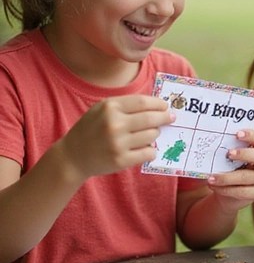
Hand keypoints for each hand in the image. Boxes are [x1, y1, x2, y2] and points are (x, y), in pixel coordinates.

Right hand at [58, 95, 172, 181]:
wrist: (73, 155)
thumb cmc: (91, 129)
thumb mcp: (102, 109)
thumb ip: (126, 105)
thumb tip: (156, 106)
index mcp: (110, 108)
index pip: (143, 102)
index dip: (158, 104)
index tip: (165, 106)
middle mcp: (114, 124)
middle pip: (150, 118)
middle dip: (164, 117)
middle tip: (171, 118)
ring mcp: (118, 143)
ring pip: (152, 136)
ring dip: (155, 134)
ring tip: (151, 134)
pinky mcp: (121, 160)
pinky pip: (148, 153)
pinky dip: (152, 150)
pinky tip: (147, 148)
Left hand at [206, 130, 253, 213]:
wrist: (228, 192)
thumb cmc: (230, 167)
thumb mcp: (230, 156)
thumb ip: (229, 147)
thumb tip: (213, 139)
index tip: (238, 134)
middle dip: (245, 154)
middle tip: (228, 153)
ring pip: (248, 177)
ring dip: (227, 177)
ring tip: (211, 177)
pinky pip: (243, 192)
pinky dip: (226, 189)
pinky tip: (214, 186)